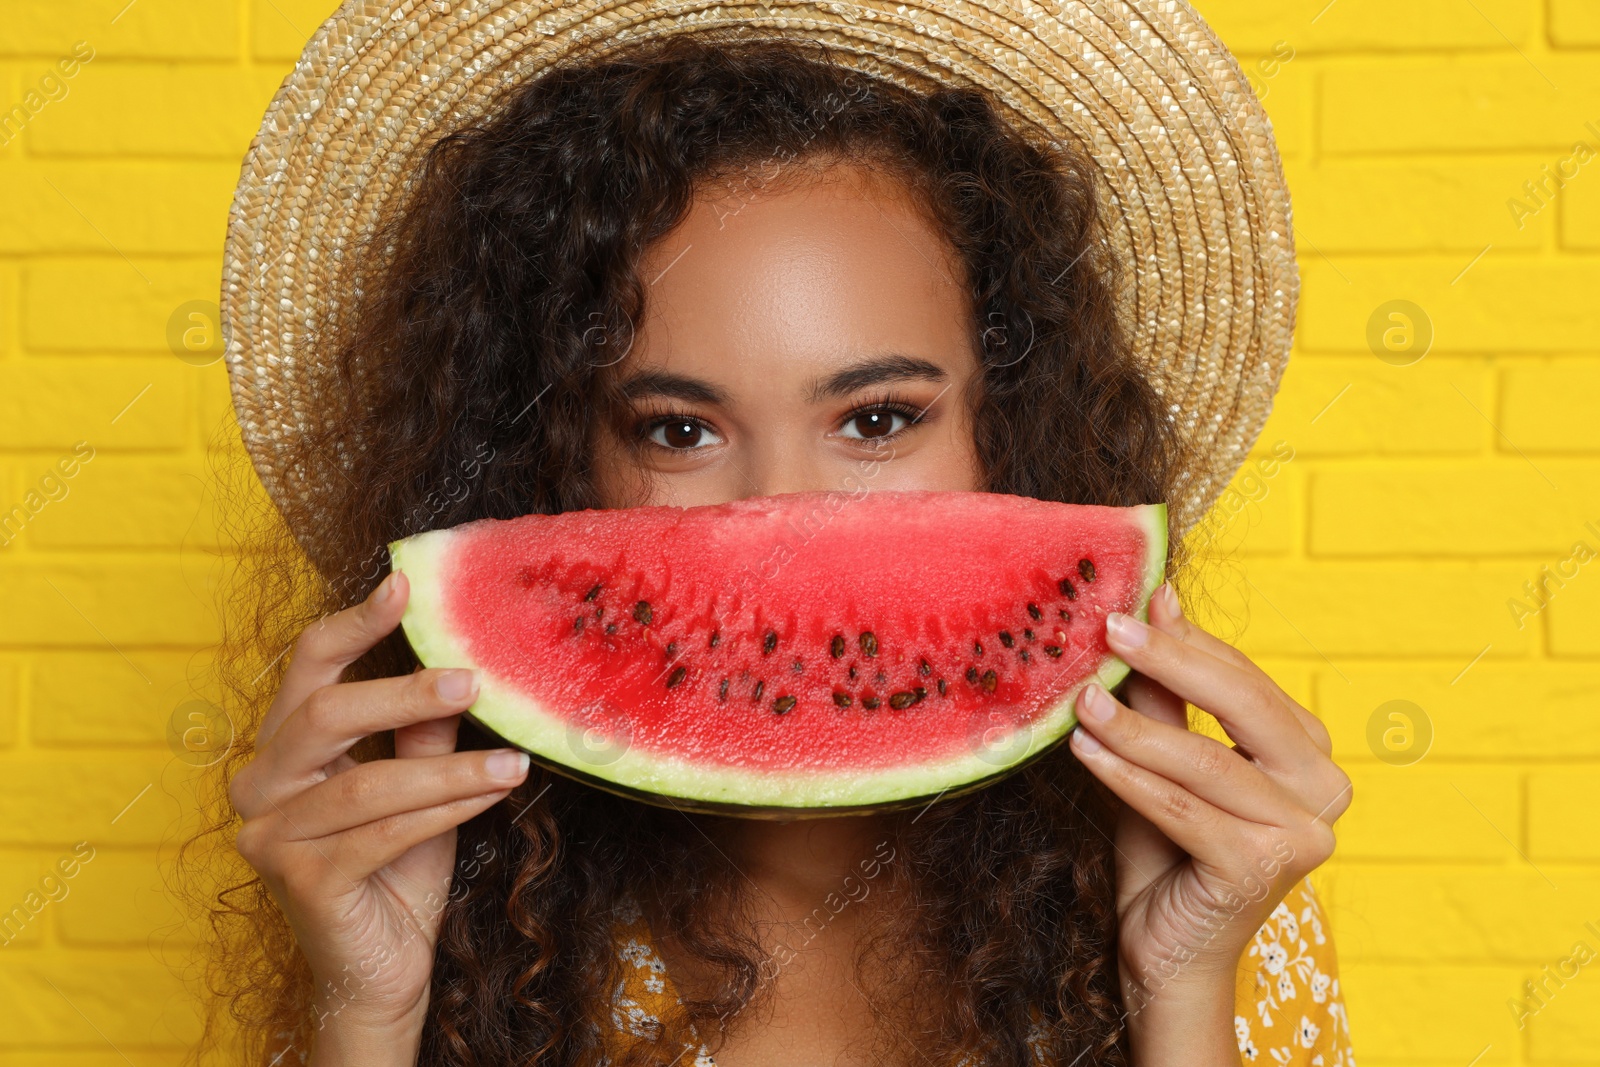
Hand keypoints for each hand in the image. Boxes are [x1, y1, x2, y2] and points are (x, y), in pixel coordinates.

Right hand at [229, 570, 531, 1060]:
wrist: (384, 965)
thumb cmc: (397, 868)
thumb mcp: (419, 783)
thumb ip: (426, 729)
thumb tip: (463, 661)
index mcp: (282, 748)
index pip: (307, 668)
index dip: (354, 623)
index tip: (404, 584)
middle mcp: (261, 785)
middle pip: (326, 714)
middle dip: (403, 692)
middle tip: (471, 680)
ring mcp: (271, 835)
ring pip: (367, 781)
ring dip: (450, 769)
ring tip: (512, 761)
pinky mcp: (299, 879)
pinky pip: (383, 832)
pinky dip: (443, 812)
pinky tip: (489, 796)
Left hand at [1067, 583, 1351, 1056]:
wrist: (1166, 955)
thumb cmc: (1167, 853)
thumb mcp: (1161, 761)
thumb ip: (1165, 695)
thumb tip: (1157, 604)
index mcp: (1310, 754)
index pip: (1247, 681)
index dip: (1187, 641)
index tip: (1133, 603)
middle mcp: (1322, 791)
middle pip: (1242, 708)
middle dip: (1171, 662)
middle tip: (1109, 630)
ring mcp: (1301, 835)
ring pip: (1205, 762)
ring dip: (1135, 726)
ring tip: (1080, 700)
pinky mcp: (1261, 870)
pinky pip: (1183, 810)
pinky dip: (1128, 778)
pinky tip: (1085, 752)